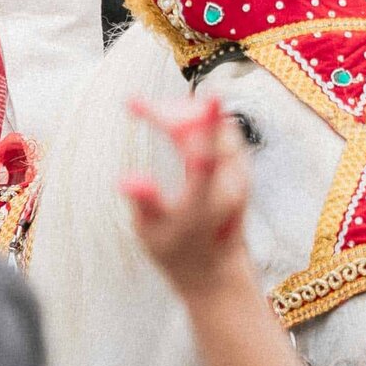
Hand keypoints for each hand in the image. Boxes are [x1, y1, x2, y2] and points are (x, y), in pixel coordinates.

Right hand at [122, 96, 252, 301]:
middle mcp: (230, 183)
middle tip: (134, 105)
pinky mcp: (241, 166)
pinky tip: (170, 121)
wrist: (217, 269)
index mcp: (205, 201)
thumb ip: (143, 202)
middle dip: (169, 111)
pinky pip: (220, 129)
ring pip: (215, 124)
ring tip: (147, 110)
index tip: (213, 95)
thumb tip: (125, 179)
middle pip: (206, 130)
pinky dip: (194, 120)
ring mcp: (240, 172)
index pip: (208, 157)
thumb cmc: (177, 254)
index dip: (208, 124)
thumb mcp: (151, 234)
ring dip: (181, 112)